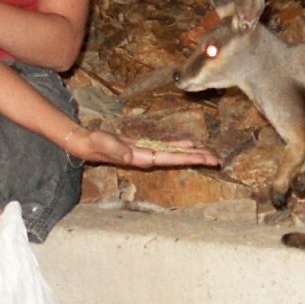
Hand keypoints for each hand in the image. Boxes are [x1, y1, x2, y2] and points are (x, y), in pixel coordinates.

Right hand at [65, 126, 219, 169]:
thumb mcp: (105, 145)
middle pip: (178, 159)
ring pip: (175, 154)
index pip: (171, 159)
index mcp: (143, 158)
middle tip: (217, 159)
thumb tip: (131, 157)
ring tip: (209, 154)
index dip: (190, 159)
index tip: (206, 160)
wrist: (87, 143)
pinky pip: (167, 147)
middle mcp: (149, 158)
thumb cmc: (95, 144)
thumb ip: (118, 151)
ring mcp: (148, 153)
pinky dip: (179, 146)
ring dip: (192, 154)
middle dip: (197, 159)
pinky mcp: (146, 147)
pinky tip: (190, 144)